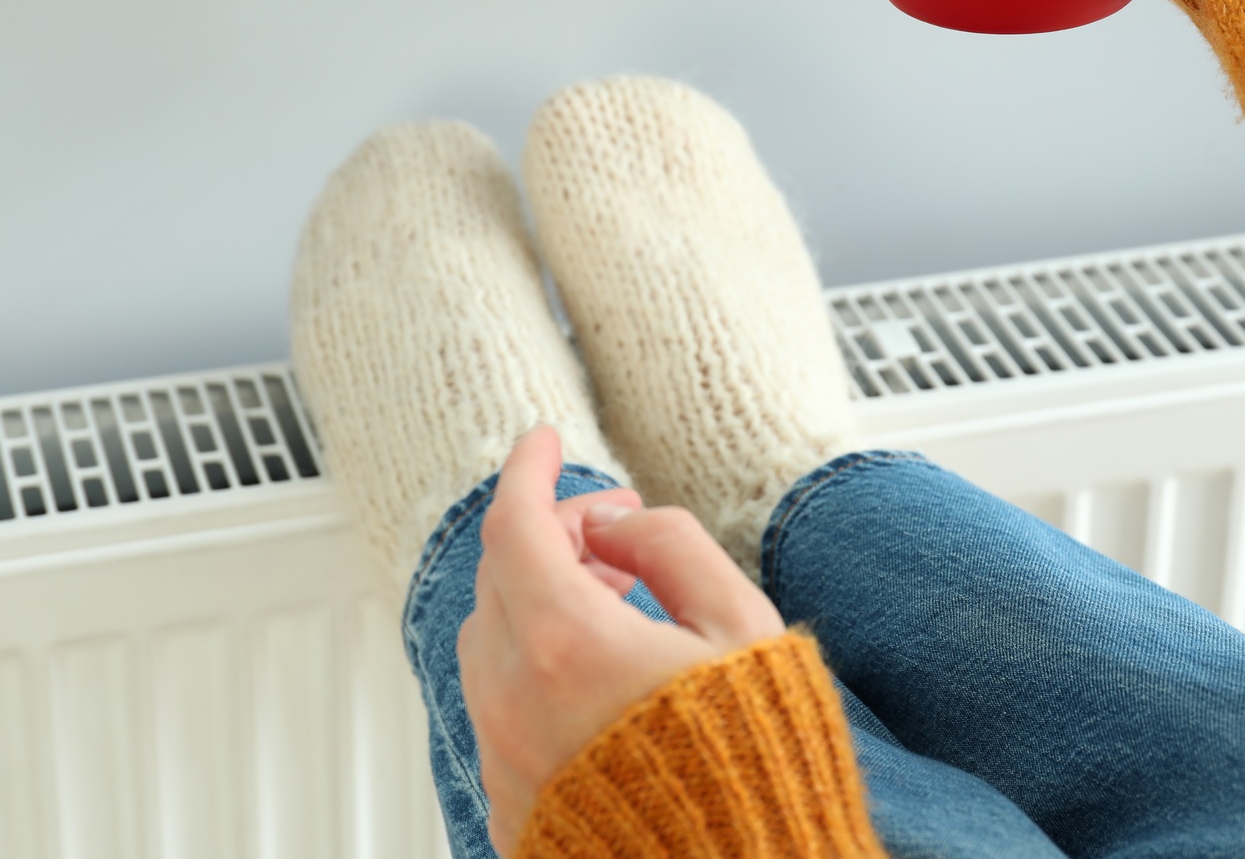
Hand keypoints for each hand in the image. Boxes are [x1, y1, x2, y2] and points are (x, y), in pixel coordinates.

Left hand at [457, 427, 785, 856]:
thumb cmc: (756, 761)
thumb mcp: (741, 625)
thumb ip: (675, 548)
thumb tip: (619, 522)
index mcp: (569, 644)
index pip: (515, 524)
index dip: (527, 469)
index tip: (542, 441)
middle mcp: (517, 700)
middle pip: (496, 580)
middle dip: (546, 538)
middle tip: (611, 537)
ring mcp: (506, 758)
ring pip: (488, 645)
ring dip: (534, 604)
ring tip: (613, 609)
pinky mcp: (510, 804)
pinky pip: (498, 711)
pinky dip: (532, 671)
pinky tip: (596, 682)